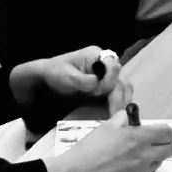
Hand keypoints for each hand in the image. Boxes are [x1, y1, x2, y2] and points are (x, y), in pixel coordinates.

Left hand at [10, 46, 131, 115]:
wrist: (48, 78)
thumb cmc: (55, 72)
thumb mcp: (66, 75)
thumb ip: (82, 79)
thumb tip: (97, 83)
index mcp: (96, 55)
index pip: (113, 66)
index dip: (109, 80)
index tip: (99, 92)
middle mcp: (105, 64)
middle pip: (121, 79)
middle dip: (119, 96)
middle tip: (116, 113)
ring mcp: (107, 76)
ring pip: (123, 88)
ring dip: (122, 102)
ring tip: (117, 116)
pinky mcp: (105, 87)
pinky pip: (117, 95)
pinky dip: (118, 104)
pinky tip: (115, 114)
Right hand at [44, 108, 171, 171]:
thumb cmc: (87, 150)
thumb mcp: (105, 127)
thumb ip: (123, 119)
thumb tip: (131, 118)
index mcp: (138, 138)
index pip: (168, 132)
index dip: (163, 131)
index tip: (156, 132)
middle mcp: (145, 156)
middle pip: (170, 148)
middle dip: (163, 144)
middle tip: (149, 143)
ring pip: (158, 162)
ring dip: (151, 158)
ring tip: (132, 157)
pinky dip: (138, 171)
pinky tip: (121, 170)